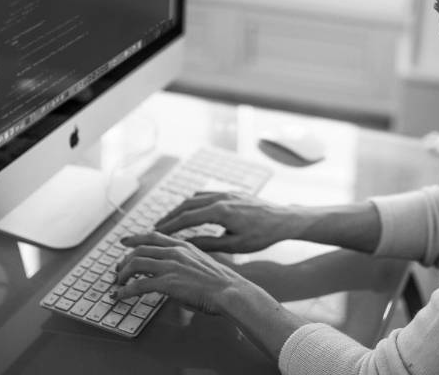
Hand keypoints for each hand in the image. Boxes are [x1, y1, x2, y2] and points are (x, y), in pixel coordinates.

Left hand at [112, 231, 253, 315]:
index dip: (135, 237)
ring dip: (122, 274)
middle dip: (124, 260)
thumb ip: (184, 264)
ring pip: (135, 263)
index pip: (153, 236)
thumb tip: (172, 275)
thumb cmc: (220, 283)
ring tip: (118, 284)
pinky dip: (125, 291)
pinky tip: (119, 296)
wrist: (229, 291)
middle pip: (140, 249)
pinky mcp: (168, 282)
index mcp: (184, 245)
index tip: (124, 241)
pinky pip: (138, 285)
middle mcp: (175, 251)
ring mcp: (171, 266)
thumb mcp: (201, 263)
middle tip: (118, 270)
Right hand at [153, 192, 298, 252]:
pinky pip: (207, 194)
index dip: (169, 226)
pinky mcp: (232, 192)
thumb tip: (186, 245)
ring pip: (196, 197)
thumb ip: (208, 243)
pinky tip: (190, 209)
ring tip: (169, 220)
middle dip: (170, 216)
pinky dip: (194, 201)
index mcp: (221, 211)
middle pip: (187, 204)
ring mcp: (227, 193)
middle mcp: (221, 198)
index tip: (155, 233)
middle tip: (156, 227)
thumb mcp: (235, 245)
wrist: (284, 219)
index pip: (187, 217)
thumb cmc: (262, 236)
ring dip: (180, 208)